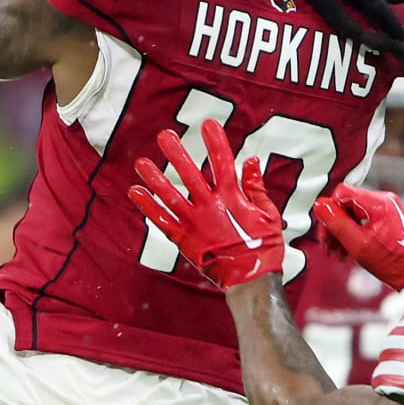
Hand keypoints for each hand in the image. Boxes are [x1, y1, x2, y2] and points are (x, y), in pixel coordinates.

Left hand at [129, 119, 284, 290]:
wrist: (250, 280)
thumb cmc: (263, 248)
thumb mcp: (268, 214)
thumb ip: (256, 187)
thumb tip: (250, 161)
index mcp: (233, 197)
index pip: (223, 162)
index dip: (215, 142)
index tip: (207, 124)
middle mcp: (210, 206)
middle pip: (190, 173)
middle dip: (177, 153)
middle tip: (164, 135)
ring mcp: (195, 222)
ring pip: (170, 194)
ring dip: (155, 178)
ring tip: (141, 162)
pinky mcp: (183, 239)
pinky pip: (162, 220)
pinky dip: (147, 206)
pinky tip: (135, 192)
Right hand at [312, 184, 403, 292]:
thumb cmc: (393, 262)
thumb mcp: (359, 245)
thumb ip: (337, 224)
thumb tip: (319, 205)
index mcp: (379, 203)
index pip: (342, 193)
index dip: (330, 211)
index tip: (327, 233)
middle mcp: (384, 201)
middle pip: (347, 204)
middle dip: (335, 226)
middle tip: (328, 248)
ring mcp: (387, 209)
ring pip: (354, 214)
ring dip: (343, 233)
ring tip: (338, 254)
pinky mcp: (388, 218)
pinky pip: (363, 221)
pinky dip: (354, 234)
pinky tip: (349, 252)